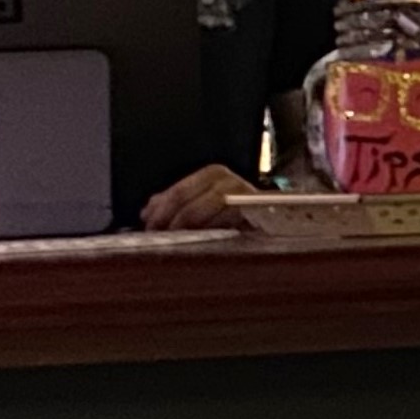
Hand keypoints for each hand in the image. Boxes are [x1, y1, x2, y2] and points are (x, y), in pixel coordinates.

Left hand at [140, 163, 261, 231]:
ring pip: (211, 218)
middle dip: (173, 222)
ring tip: (178, 242)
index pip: (179, 191)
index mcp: (215, 174)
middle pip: (192, 204)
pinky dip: (214, 237)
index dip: (161, 211)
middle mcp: (232, 183)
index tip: (149, 226)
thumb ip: (175, 202)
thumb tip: (148, 210)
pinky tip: (202, 244)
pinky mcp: (259, 220)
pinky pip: (231, 229)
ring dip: (191, 232)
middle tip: (160, 237)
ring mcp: (247, 202)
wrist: (272, 220)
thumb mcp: (199, 200)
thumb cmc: (231, 212)